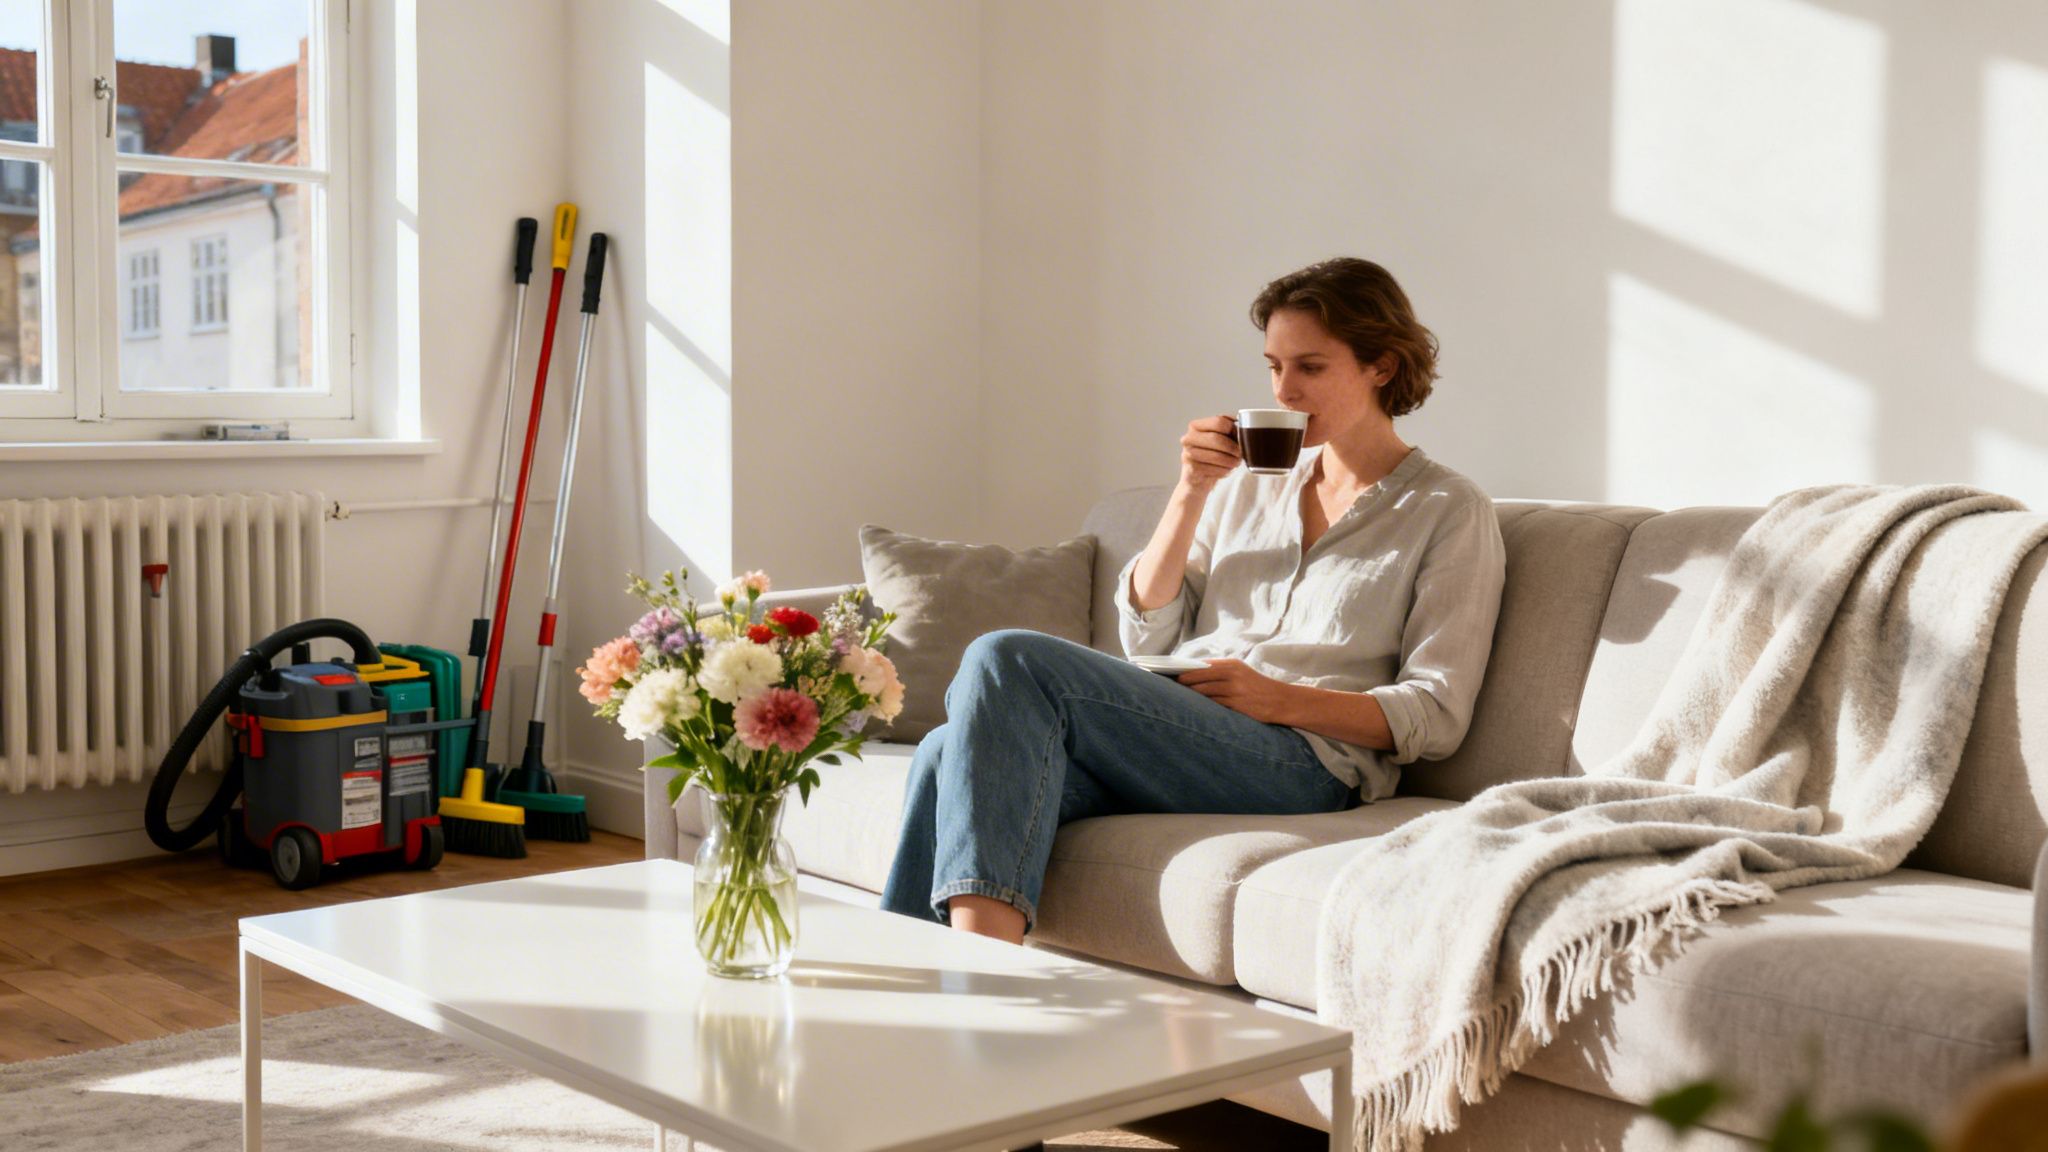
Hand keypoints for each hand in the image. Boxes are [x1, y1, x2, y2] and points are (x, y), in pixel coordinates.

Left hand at [1177, 658, 1295, 724]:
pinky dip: (1202, 706)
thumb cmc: (1257, 688)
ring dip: (1189, 695)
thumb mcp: (1241, 674)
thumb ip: (1220, 673)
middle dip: (1183, 682)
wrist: (1281, 701)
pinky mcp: (1237, 705)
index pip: (1202, 665)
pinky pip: (1213, 705)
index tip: (1171, 673)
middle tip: (1168, 687)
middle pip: (1199, 677)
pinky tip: (1193, 709)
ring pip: (1204, 691)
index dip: (1185, 669)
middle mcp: (1232, 675)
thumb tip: (1192, 675)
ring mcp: (1235, 690)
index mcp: (1232, 665)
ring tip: (1176, 698)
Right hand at [1178, 414, 1240, 494]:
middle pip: (1217, 438)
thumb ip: (1229, 429)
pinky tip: (1225, 470)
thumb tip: (1242, 425)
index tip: (1240, 437)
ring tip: (1235, 463)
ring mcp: (1188, 454)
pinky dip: (1225, 471)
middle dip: (1233, 448)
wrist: (1197, 479)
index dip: (1234, 430)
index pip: (1219, 422)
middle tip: (1240, 454)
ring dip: (1231, 461)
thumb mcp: (1220, 439)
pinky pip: (1215, 469)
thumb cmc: (1212, 455)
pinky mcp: (1191, 469)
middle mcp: (1188, 438)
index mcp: (1196, 426)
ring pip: (1217, 456)